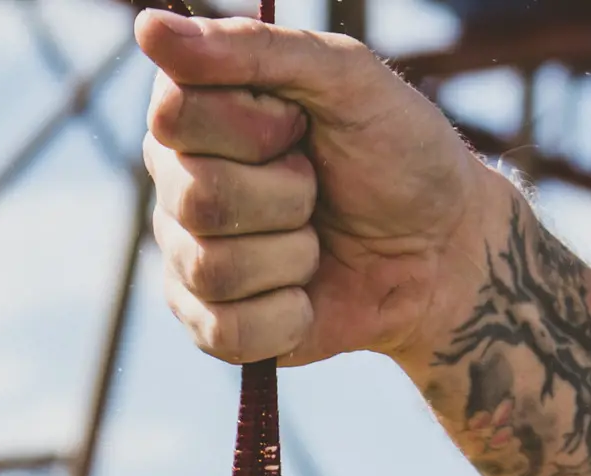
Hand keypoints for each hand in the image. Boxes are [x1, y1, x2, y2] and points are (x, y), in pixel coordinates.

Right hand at [135, 10, 504, 367]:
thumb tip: (146, 25)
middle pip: (195, 196)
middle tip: (317, 185)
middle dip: (285, 194)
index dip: (252, 127)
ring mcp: (190, 257)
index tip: (301, 124)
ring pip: (211, 266)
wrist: (444, 250)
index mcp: (198, 111)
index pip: (175, 115)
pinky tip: (307, 296)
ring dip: (292, 254)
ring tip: (317, 240)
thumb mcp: (345, 78)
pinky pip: (224, 330)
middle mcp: (178, 181)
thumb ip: (253, 49)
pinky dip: (287, 315)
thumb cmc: (398, 153)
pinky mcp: (211, 325)